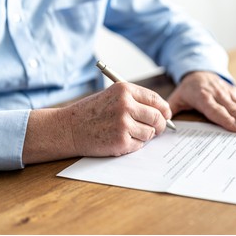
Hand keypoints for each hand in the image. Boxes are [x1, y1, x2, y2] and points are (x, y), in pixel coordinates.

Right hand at [23, 82, 171, 163]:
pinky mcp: (121, 141)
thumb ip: (136, 101)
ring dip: (145, 135)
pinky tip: (120, 139)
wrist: (69, 128)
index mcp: (125, 90)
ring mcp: (123, 123)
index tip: (166, 115)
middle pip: (157, 117)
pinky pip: (140, 144)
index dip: (164, 109)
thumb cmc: (91, 112)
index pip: (156, 99)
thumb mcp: (112, 96)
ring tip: (129, 132)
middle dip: (160, 125)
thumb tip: (162, 112)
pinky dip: (134, 144)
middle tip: (157, 129)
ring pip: (150, 132)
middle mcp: (126, 105)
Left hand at [168, 71, 235, 131]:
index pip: (215, 109)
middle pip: (231, 108)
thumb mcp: (176, 98)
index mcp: (203, 97)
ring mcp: (228, 92)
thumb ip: (171, 110)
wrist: (198, 71)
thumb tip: (165, 123)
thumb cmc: (188, 89)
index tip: (235, 127)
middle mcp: (217, 94)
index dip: (225, 118)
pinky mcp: (234, 91)